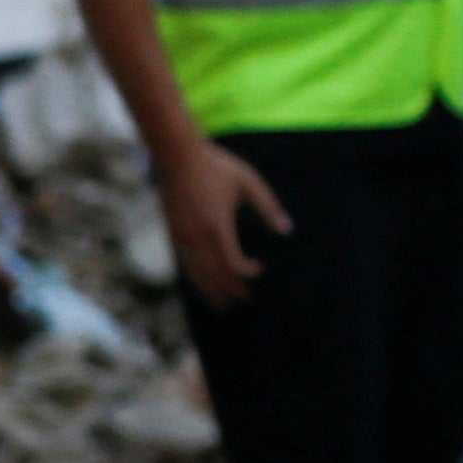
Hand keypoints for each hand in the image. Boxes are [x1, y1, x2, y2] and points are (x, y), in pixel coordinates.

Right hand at [160, 140, 288, 307]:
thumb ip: (269, 206)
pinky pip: (187, 264)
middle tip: (244, 302)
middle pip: (214, 274)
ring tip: (222, 305)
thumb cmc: (217, 167)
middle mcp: (198, 237)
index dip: (247, 272)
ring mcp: (183, 237)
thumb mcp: (249, 182)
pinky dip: (198, 278)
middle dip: (230, 290)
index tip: (260, 270)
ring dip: (211, 291)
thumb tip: (287, 229)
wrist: (178, 156)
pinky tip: (205, 283)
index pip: (232, 262)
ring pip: (197, 273)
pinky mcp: (175, 234)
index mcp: (218, 225)